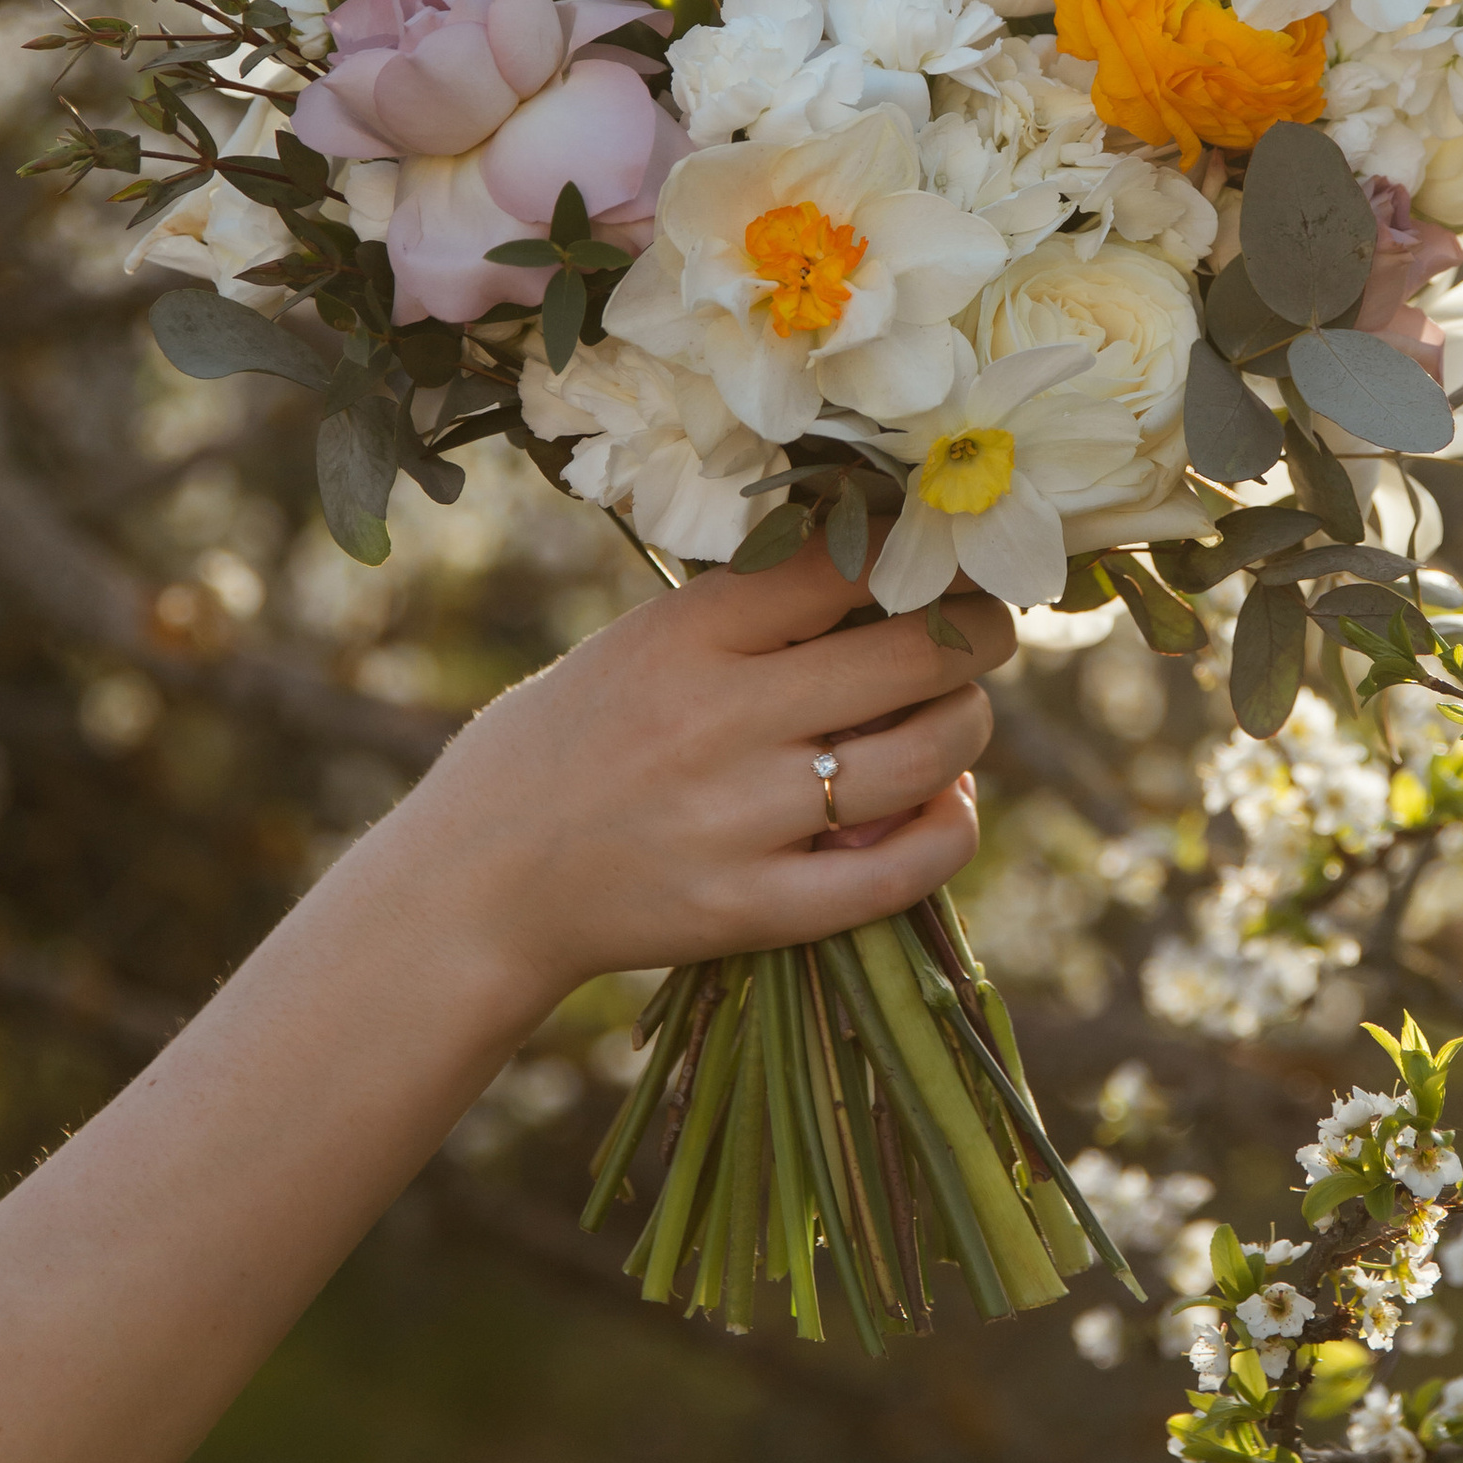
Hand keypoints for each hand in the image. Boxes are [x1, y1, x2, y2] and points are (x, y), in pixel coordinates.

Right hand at [366, 545, 1015, 1017]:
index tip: (948, 558)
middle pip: (915, 653)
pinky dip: (951, 830)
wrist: (476, 883)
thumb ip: (746, 614)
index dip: (922, 554)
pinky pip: (902, 869)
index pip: (847, 563)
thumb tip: (886, 571)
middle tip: (986, 633)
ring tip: (959, 719)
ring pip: (928, 754)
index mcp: (687, 634)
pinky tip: (950, 808)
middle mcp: (721, 717)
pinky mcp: (752, 908)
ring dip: (969, 727)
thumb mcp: (636, 646)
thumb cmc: (565, 746)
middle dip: (979, 635)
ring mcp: (741, 818)